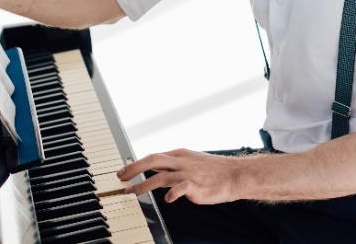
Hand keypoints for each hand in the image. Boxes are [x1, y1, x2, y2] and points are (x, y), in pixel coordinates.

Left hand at [116, 149, 244, 204]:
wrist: (235, 175)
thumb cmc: (214, 171)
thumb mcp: (192, 161)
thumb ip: (175, 165)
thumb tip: (156, 170)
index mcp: (181, 154)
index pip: (154, 156)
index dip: (136, 163)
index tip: (124, 171)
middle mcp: (182, 161)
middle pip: (153, 160)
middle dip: (134, 168)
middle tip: (120, 177)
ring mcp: (189, 173)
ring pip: (161, 176)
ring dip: (143, 185)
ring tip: (131, 192)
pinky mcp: (196, 186)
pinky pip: (179, 189)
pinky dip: (170, 194)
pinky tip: (166, 200)